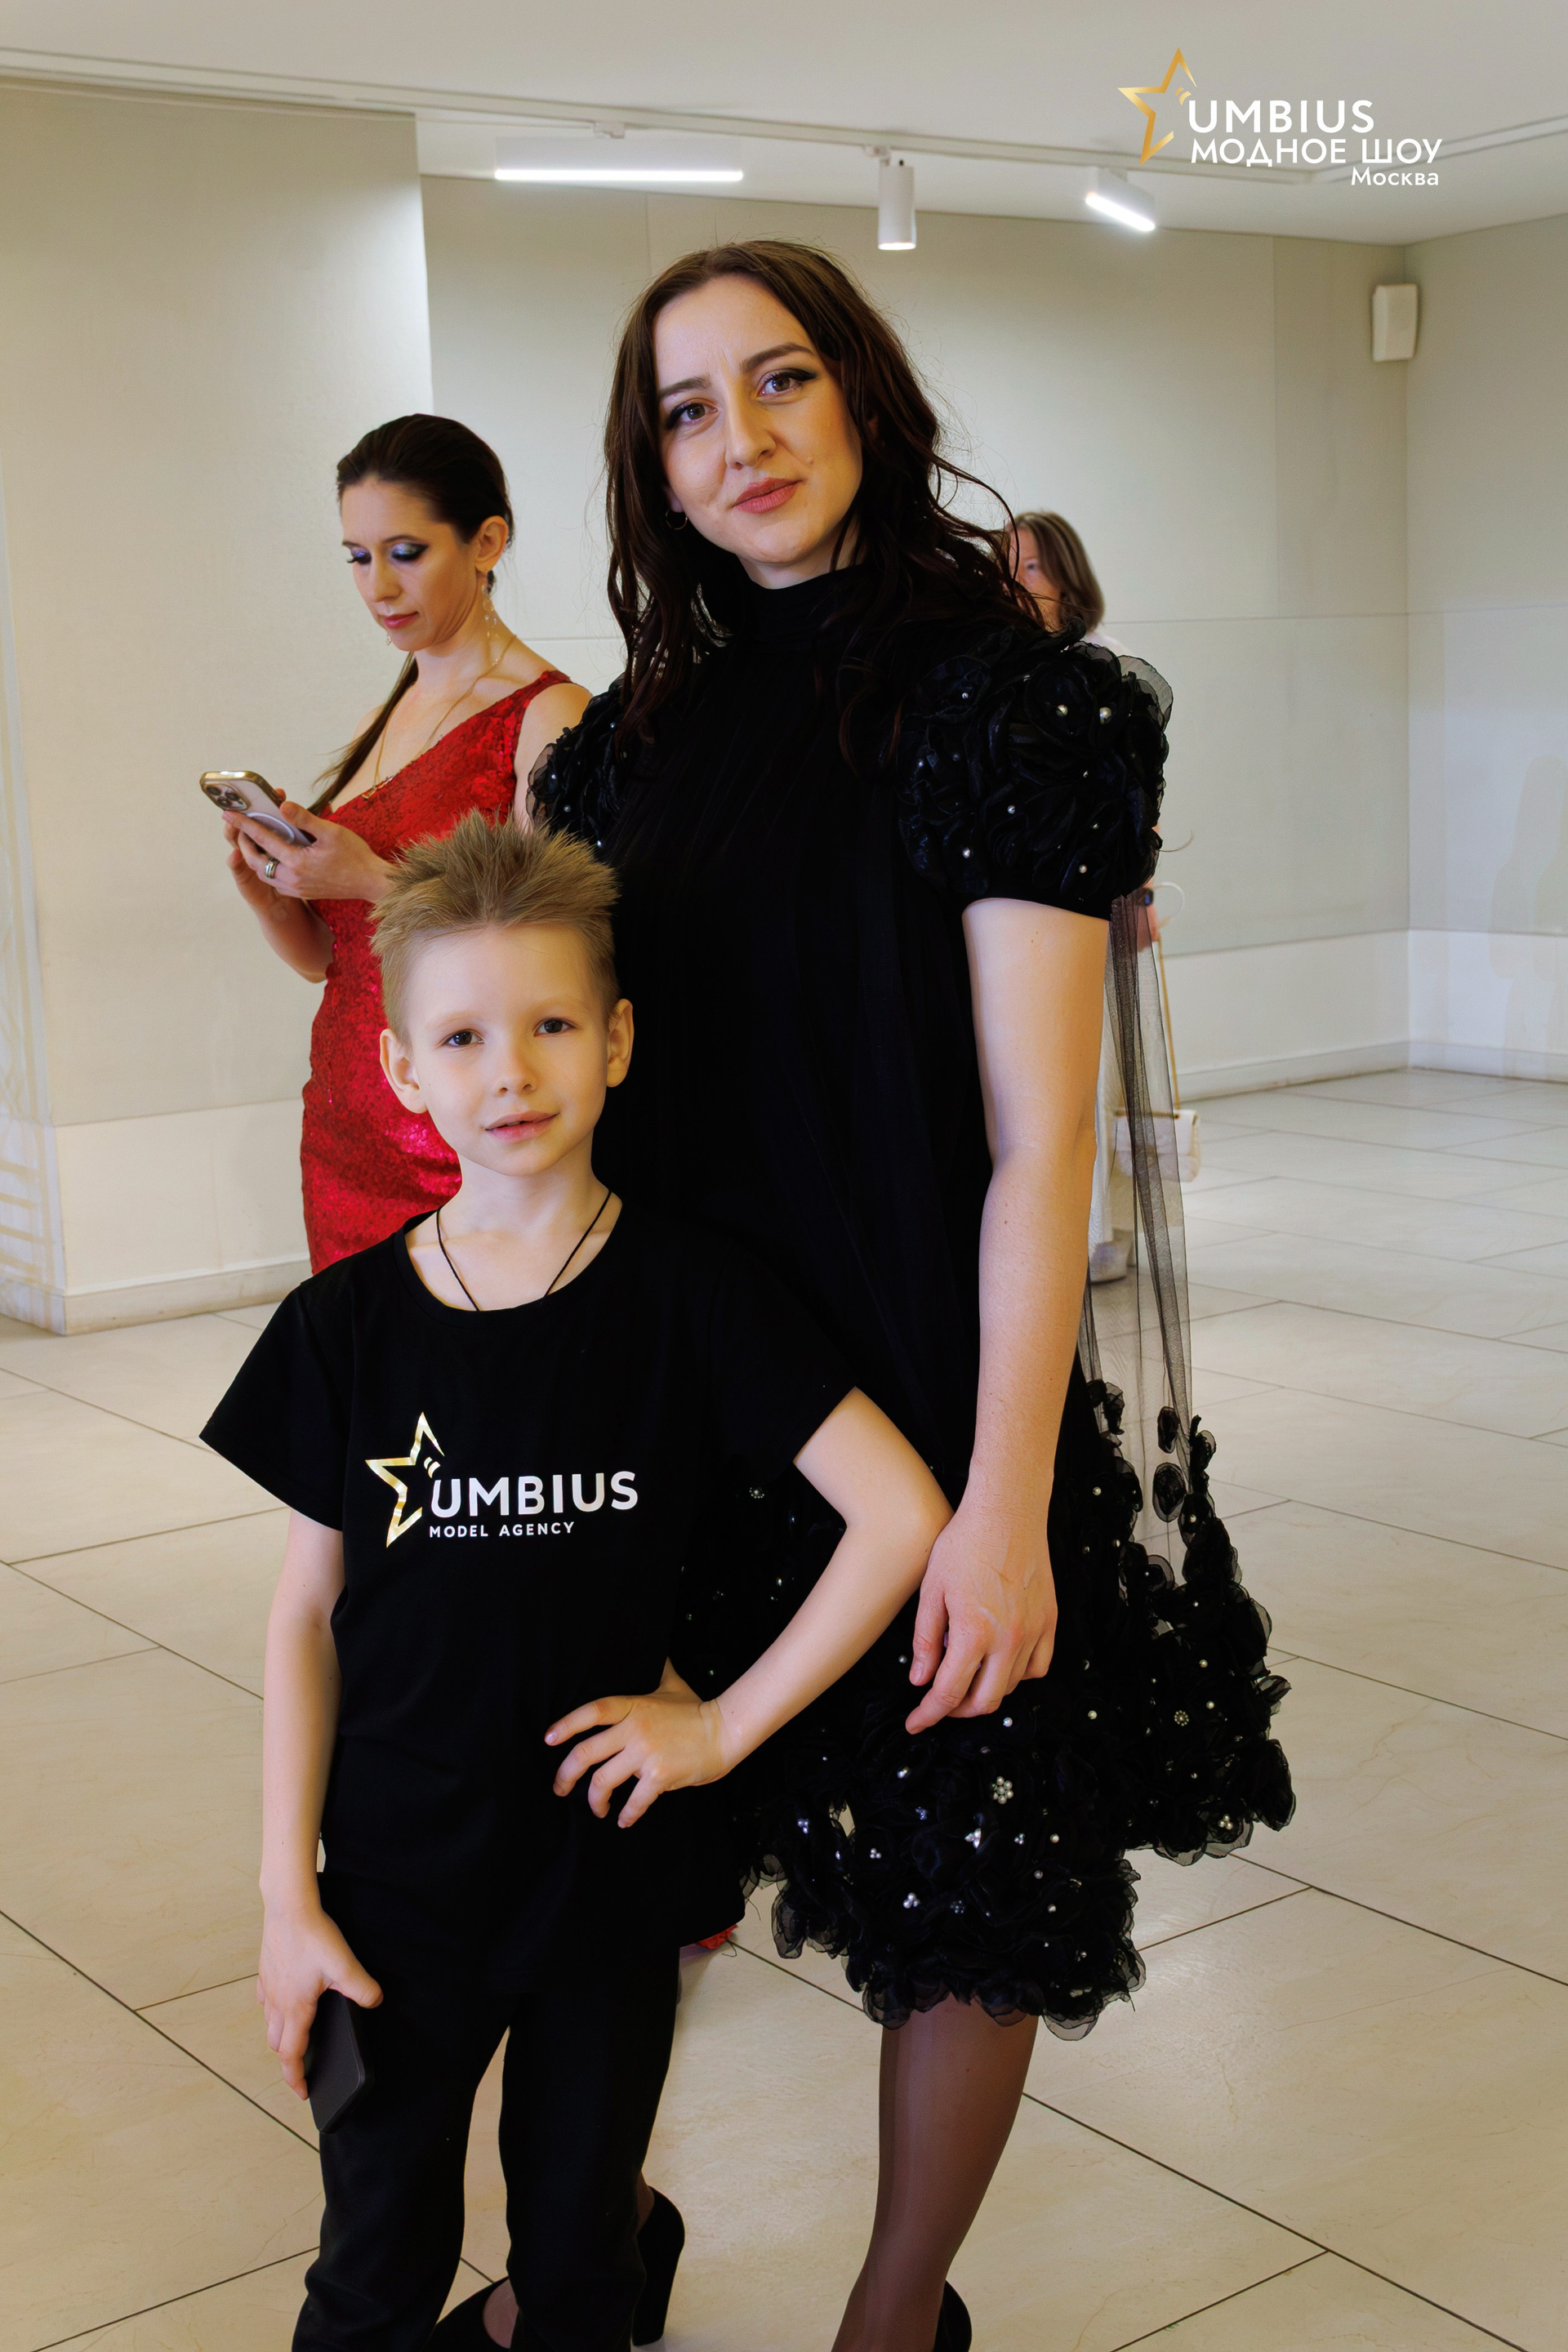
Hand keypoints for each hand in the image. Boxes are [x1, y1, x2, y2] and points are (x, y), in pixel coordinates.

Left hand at [228, 801, 393, 904]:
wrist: (370, 882)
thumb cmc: (355, 856)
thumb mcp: (331, 831)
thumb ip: (304, 819)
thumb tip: (282, 806)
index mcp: (297, 862)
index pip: (263, 839)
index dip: (244, 824)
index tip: (229, 813)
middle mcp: (292, 878)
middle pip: (256, 862)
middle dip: (244, 844)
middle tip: (241, 828)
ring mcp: (296, 888)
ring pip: (264, 874)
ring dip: (256, 858)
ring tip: (255, 841)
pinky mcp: (302, 893)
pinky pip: (276, 882)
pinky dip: (269, 869)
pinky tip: (275, 858)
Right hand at [257, 1900, 381, 2098]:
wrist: (288, 1907)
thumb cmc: (313, 1935)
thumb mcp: (345, 1965)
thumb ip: (363, 1989)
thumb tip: (375, 2002)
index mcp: (296, 2009)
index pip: (292, 2055)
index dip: (296, 2078)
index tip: (303, 2092)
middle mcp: (277, 2003)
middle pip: (277, 2044)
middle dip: (289, 2060)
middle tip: (301, 2067)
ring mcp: (269, 1987)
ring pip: (269, 2024)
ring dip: (280, 2037)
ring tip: (294, 2038)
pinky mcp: (265, 1970)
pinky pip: (265, 2000)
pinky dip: (273, 2010)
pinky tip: (282, 2002)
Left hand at [546, 1684, 734, 1826]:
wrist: (725, 1731)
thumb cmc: (696, 1709)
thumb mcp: (672, 1684)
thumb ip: (656, 1671)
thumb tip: (654, 1652)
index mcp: (633, 1706)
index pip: (591, 1712)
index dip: (566, 1725)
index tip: (549, 1739)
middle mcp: (635, 1729)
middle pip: (585, 1753)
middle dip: (566, 1775)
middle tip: (560, 1787)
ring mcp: (646, 1754)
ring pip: (603, 1781)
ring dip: (594, 1800)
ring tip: (597, 1808)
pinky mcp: (660, 1776)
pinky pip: (634, 1801)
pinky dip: (626, 1814)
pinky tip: (623, 1820)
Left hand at [904, 1497, 1056, 1732]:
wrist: (1007, 1511)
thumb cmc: (963, 1544)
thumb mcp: (932, 1590)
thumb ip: (926, 1641)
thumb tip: (920, 1682)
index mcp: (974, 1634)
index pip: (948, 1693)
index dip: (929, 1715)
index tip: (915, 1723)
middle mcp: (1009, 1639)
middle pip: (985, 1701)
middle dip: (958, 1710)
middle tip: (939, 1703)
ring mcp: (1034, 1631)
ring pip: (1012, 1685)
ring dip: (986, 1690)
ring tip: (966, 1673)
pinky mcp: (1050, 1620)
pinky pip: (1038, 1665)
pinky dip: (1018, 1674)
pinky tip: (1000, 1661)